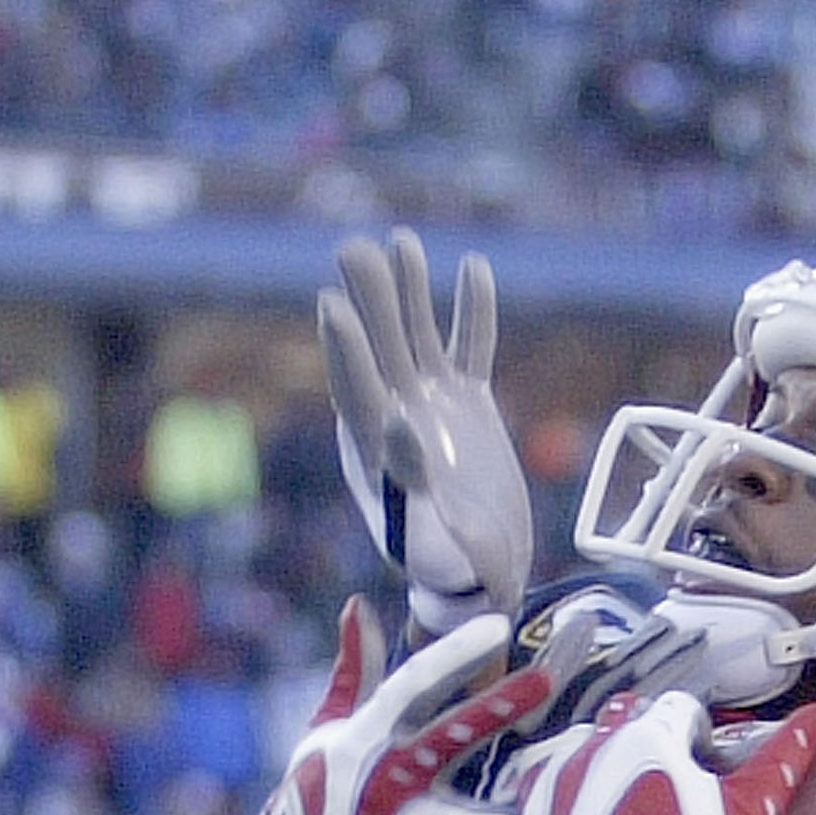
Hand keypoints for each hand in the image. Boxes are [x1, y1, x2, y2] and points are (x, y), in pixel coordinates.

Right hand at [257, 597, 552, 814]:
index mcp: (364, 738)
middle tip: (548, 681)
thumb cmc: (318, 783)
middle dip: (499, 708)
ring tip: (554, 794)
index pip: (411, 685)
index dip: (453, 654)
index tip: (497, 626)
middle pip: (448, 741)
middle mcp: (384, 782)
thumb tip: (355, 605)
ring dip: (511, 814)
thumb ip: (352, 668)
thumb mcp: (327, 724)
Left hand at [321, 230, 532, 630]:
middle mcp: (398, 420)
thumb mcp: (431, 542)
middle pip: (378, 351)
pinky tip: (472, 266)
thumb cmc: (452, 570)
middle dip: (367, 302)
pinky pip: (471, 348)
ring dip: (409, 291)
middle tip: (353, 249)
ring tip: (400, 240)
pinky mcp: (468, 404)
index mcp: (376, 455)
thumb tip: (397, 427)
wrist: (483, 574)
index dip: (345, 349)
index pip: (355, 392)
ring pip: (417, 338)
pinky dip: (473, 311)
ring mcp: (433, 406)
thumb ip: (412, 489)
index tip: (332, 304)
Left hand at [514, 691, 815, 814]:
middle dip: (650, 735)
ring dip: (605, 752)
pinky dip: (561, 779)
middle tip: (667, 778)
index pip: (682, 709)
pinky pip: (542, 775)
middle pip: (628, 716)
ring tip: (624, 790)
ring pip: (584, 740)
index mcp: (652, 733)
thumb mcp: (752, 809)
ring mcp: (561, 777)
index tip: (706, 767)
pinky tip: (579, 800)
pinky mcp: (535, 812)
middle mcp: (599, 743)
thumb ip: (786, 757)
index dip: (699, 734)